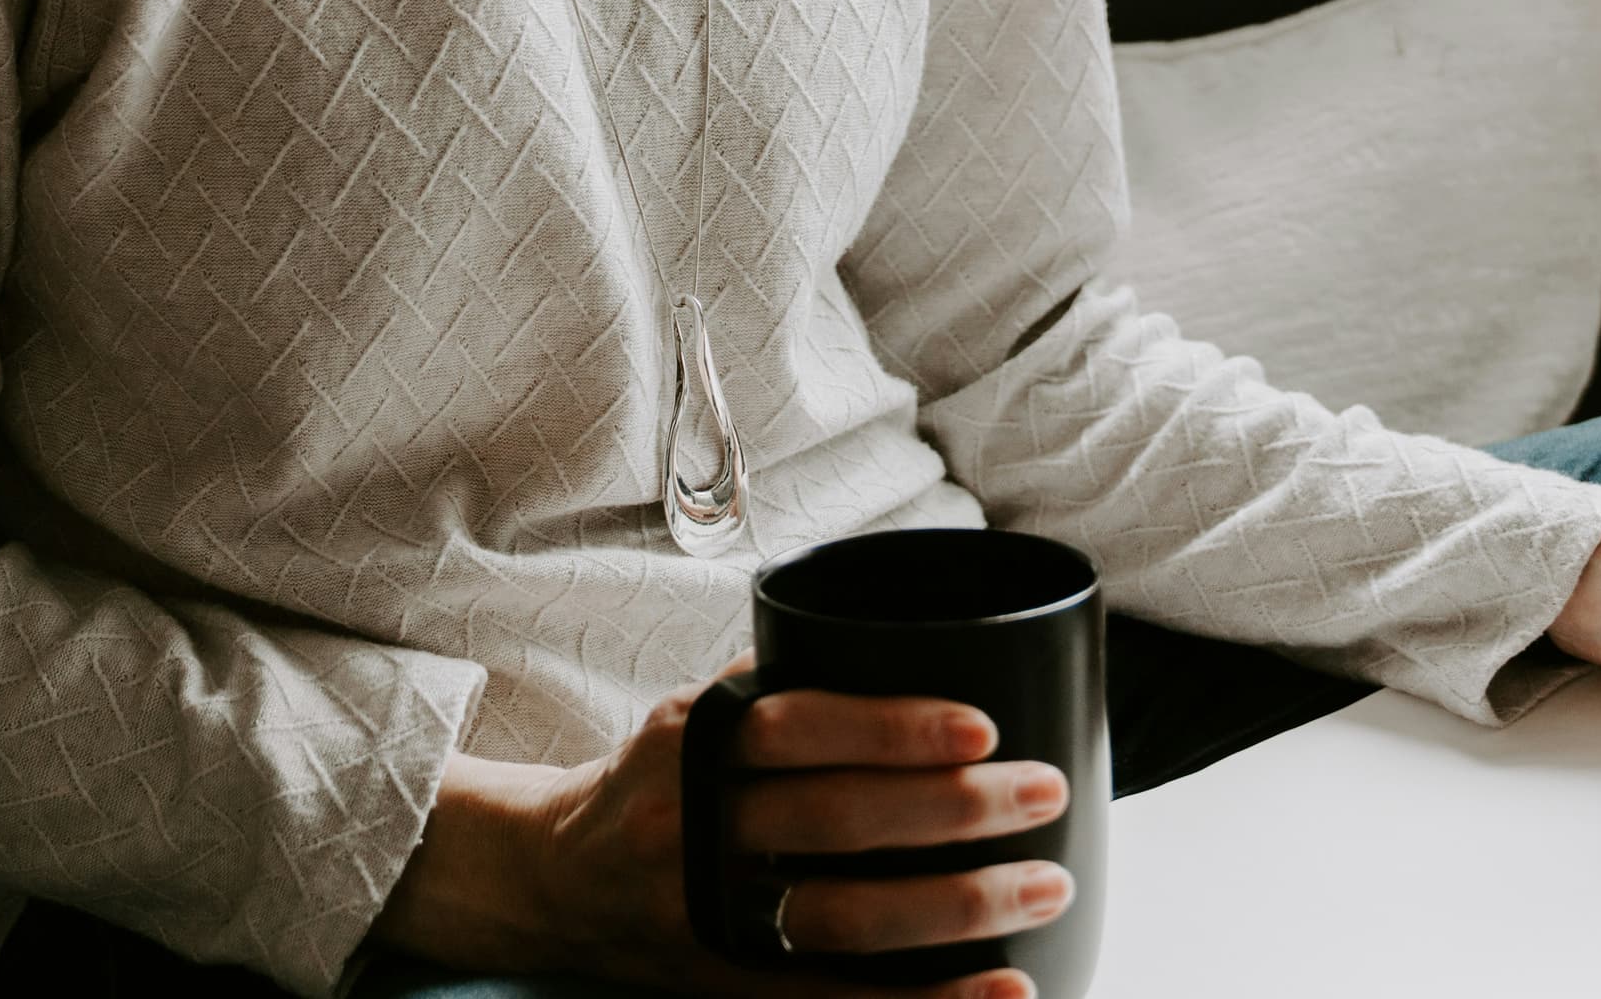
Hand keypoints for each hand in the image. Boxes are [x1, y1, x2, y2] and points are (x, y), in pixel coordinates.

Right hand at [372, 655, 1072, 998]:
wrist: (554, 881)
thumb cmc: (658, 779)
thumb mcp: (693, 711)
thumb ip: (782, 682)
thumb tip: (917, 638)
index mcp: (688, 745)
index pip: (796, 729)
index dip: (891, 728)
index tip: (983, 726)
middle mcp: (690, 831)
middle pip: (832, 823)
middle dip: (952, 811)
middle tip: (1045, 792)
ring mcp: (707, 919)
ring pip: (841, 919)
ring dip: (956, 907)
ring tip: (1046, 885)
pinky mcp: (728, 985)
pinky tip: (1002, 992)